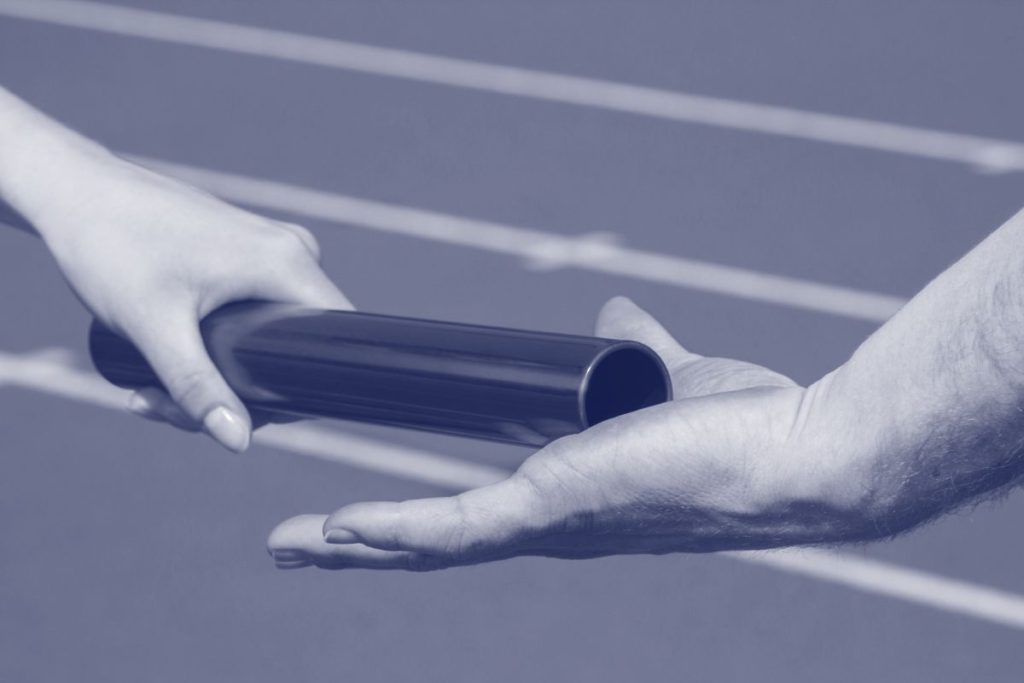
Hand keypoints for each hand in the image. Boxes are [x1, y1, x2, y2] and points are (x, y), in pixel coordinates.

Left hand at [38, 154, 351, 451]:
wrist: (71, 189)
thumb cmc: (112, 245)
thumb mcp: (155, 328)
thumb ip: (198, 388)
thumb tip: (238, 441)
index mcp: (288, 263)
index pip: (335, 342)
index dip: (299, 392)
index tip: (238, 414)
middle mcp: (291, 252)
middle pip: (297, 347)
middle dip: (237, 392)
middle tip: (168, 407)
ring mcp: (269, 250)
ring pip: (270, 336)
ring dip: (217, 374)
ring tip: (151, 389)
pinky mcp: (245, 252)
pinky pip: (253, 313)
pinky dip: (215, 345)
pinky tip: (165, 358)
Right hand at [267, 297, 862, 570]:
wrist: (802, 456)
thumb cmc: (747, 427)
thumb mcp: (667, 376)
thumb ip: (636, 346)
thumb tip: (616, 313)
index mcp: (570, 498)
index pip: (476, 515)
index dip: (419, 516)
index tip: (372, 515)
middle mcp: (550, 526)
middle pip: (435, 542)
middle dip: (367, 545)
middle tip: (306, 544)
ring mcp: (546, 524)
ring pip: (425, 544)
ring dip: (354, 545)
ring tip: (292, 545)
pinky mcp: (548, 508)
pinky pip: (448, 528)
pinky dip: (386, 528)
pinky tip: (331, 529)